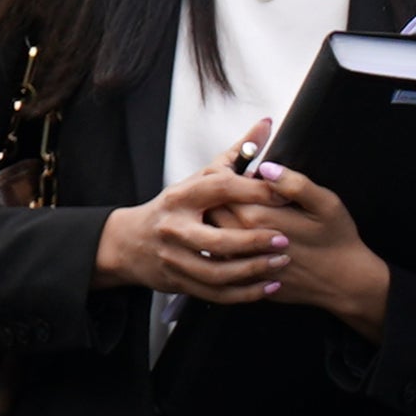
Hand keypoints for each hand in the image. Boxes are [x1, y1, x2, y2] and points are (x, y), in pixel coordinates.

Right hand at [92, 123, 292, 299]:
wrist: (129, 242)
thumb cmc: (177, 205)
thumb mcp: (200, 177)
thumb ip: (237, 154)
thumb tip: (268, 123)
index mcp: (182, 196)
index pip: (220, 190)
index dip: (254, 192)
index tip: (284, 195)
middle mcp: (174, 227)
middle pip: (217, 239)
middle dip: (254, 240)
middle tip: (286, 239)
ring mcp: (174, 258)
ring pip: (217, 271)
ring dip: (253, 270)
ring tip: (281, 262)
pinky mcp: (178, 282)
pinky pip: (215, 293)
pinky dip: (245, 293)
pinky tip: (269, 286)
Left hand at [211, 154, 391, 340]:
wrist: (344, 284)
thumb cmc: (337, 239)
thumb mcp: (326, 204)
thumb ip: (294, 184)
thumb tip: (266, 166)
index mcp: (257, 216)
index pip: (222, 186)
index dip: (227, 173)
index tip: (240, 169)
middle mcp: (241, 240)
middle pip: (212, 208)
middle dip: (218, 195)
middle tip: (235, 187)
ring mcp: (240, 261)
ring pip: (213, 232)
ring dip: (217, 218)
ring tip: (237, 209)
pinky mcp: (243, 277)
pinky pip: (221, 255)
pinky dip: (223, 242)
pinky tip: (242, 235)